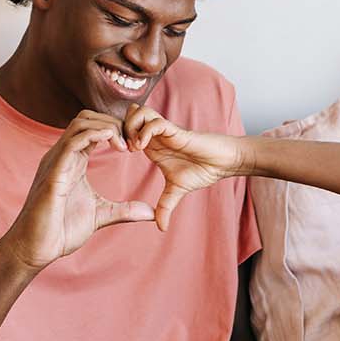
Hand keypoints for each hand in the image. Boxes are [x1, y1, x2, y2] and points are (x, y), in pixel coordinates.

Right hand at [0, 111, 153, 270]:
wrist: (36, 248)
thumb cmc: (62, 231)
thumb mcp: (101, 215)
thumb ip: (125, 210)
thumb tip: (151, 212)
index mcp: (72, 162)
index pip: (92, 129)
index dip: (115, 129)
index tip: (135, 145)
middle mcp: (62, 157)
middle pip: (86, 119)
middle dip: (112, 122)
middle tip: (132, 142)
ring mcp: (55, 162)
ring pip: (79, 124)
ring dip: (106, 126)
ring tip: (125, 144)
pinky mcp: (53, 174)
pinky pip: (71, 143)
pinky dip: (93, 135)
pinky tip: (112, 140)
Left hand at [122, 103, 248, 230]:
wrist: (222, 164)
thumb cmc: (202, 170)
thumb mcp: (176, 191)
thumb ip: (165, 206)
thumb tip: (160, 228)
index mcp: (152, 145)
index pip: (126, 128)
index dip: (117, 137)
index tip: (117, 154)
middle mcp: (155, 135)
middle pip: (129, 115)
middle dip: (120, 129)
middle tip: (122, 148)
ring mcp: (165, 131)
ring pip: (139, 112)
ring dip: (131, 127)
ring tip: (133, 147)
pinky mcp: (176, 130)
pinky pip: (155, 123)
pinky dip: (144, 132)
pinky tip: (142, 147)